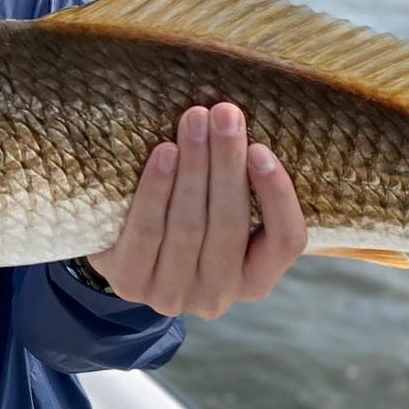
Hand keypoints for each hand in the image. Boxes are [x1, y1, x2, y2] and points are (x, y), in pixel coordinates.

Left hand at [87, 103, 306, 318]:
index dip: (277, 196)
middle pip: (230, 224)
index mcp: (256, 280)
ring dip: (194, 166)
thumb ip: (239, 187)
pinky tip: (165, 153)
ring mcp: (173, 294)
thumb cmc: (186, 220)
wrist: (123, 254)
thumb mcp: (221, 214)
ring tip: (194, 121)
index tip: (261, 149)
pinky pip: (147, 231)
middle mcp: (219, 295)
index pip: (285, 242)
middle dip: (227, 163)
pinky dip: (157, 189)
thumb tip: (244, 123)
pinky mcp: (132, 282)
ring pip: (189, 225)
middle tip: (225, 114)